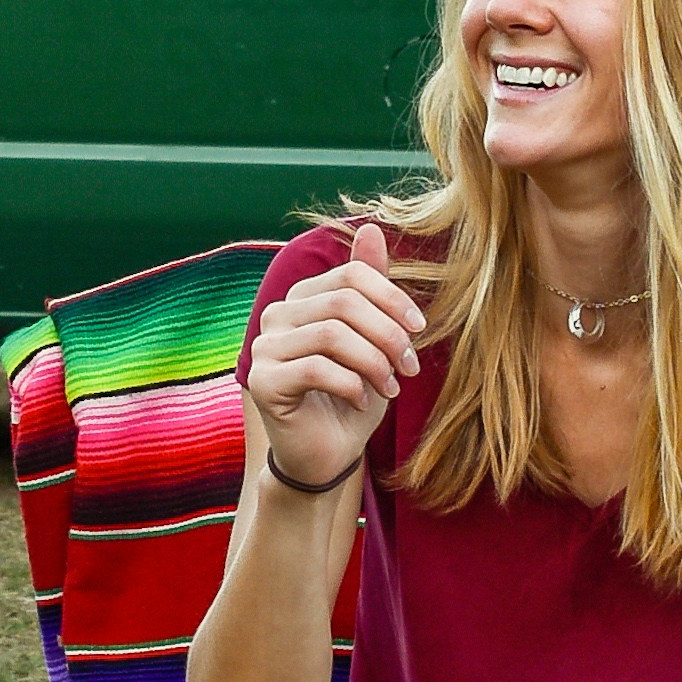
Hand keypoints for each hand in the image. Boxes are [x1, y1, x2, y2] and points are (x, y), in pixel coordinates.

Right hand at [240, 219, 428, 496]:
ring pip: (331, 334)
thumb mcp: (373, 339)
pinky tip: (363, 400)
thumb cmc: (353, 395)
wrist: (328, 455)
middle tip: (410, 365)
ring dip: (374, 360)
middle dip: (388, 333)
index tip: (419, 329)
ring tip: (392, 386)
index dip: (392, 298)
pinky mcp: (262, 381)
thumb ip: (370, 287)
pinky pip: (315, 368)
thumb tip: (371, 226)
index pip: (351, 276)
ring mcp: (264, 347)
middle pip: (344, 302)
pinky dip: (351, 383)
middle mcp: (276, 316)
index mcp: (302, 298)